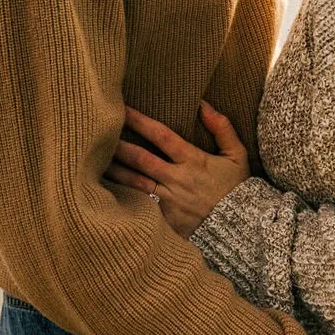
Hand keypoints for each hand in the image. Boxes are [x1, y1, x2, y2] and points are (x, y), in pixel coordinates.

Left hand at [103, 102, 250, 237]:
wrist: (242, 230)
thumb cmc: (238, 190)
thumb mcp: (237, 155)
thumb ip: (222, 128)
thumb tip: (203, 104)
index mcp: (193, 160)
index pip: (161, 135)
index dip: (140, 121)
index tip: (122, 109)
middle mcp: (178, 179)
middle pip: (141, 159)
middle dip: (118, 145)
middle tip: (96, 134)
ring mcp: (170, 201)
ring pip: (135, 183)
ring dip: (114, 171)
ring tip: (92, 162)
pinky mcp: (165, 221)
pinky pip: (140, 207)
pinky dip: (122, 199)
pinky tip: (104, 193)